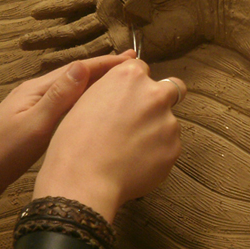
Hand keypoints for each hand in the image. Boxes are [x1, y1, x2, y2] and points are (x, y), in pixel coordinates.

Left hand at [0, 52, 134, 201]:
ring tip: (120, 84)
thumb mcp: (34, 124)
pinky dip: (85, 103)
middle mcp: (38, 94)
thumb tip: (83, 65)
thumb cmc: (1, 151)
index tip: (132, 59)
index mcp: (38, 89)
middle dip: (105, 70)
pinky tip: (94, 109)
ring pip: (72, 92)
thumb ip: (59, 97)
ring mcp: (35, 109)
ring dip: (97, 86)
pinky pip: (67, 108)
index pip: (78, 69)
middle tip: (134, 67)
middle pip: (76, 76)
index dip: (106, 63)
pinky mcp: (35, 125)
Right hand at [20, 0, 229, 67]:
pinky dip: (88, 66)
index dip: (56, 6)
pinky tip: (69, 73)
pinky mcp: (137, 49)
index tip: (33, 13)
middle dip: (49, 35)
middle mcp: (114, 14)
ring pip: (85, 45)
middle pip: (74, 26)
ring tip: (35, 61)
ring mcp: (124, 34)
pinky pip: (108, 58)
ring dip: (61, 52)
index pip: (77, 0)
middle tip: (23, 42)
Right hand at [32, 59, 185, 221]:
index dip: (134, 84)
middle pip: (172, 88)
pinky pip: (169, 146)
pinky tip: (136, 163)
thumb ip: (112, 89)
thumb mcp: (84, 100)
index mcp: (130, 77)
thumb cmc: (75, 142)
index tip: (127, 97)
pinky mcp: (174, 148)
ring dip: (157, 130)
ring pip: (169, 121)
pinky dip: (157, 152)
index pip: (142, 68)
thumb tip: (124, 91)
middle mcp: (154, 94)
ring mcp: (168, 122)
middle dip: (161, 98)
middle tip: (142, 118)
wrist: (84, 180)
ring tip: (130, 149)